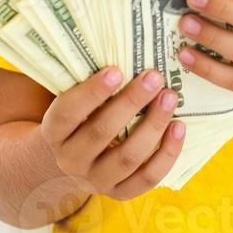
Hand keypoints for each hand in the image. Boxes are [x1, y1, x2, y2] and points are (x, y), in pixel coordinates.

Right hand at [37, 67, 185, 201]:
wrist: (69, 164)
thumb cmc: (79, 117)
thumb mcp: (71, 101)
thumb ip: (87, 80)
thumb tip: (118, 39)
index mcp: (53, 133)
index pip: (68, 112)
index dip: (92, 92)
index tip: (117, 69)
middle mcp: (71, 160)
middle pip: (101, 133)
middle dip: (130, 103)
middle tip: (155, 76)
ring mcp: (95, 181)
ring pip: (127, 157)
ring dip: (153, 126)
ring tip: (170, 98)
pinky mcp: (119, 193)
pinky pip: (146, 178)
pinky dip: (166, 154)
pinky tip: (179, 127)